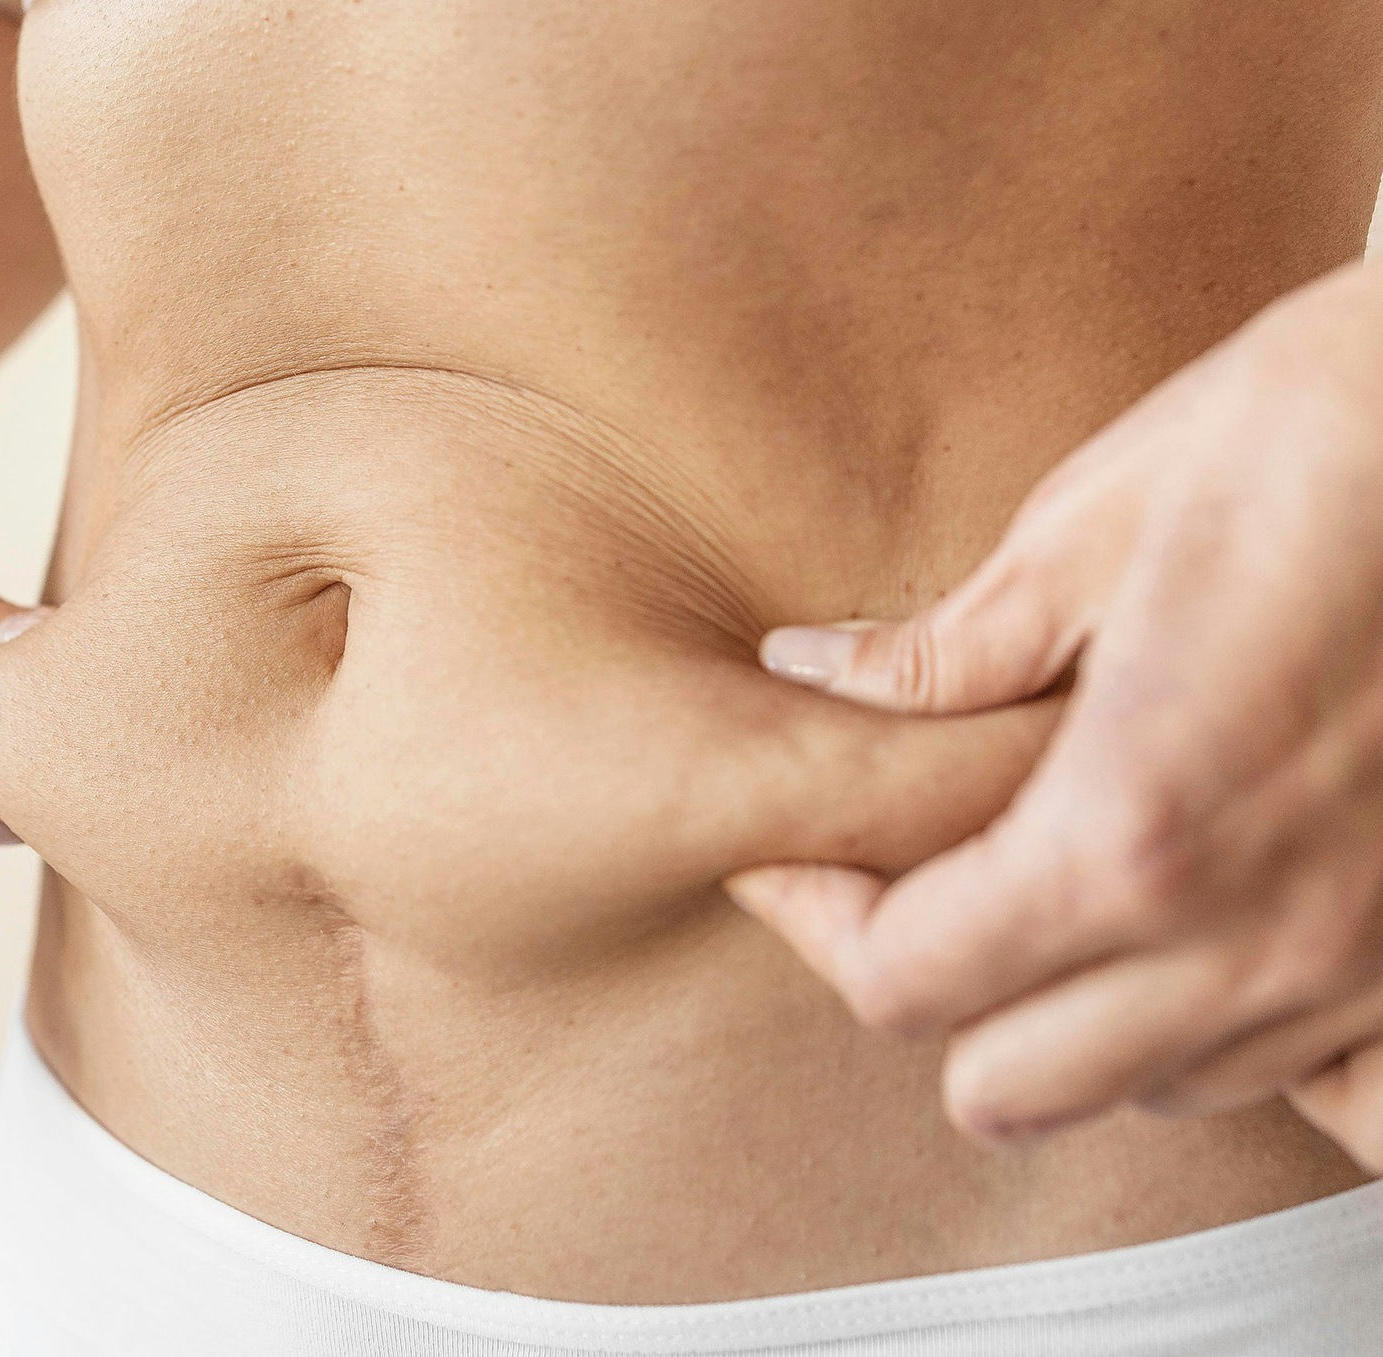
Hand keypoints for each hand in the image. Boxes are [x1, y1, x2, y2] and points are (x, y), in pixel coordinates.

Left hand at [725, 262, 1382, 1165]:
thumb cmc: (1312, 438)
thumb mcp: (1091, 530)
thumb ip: (940, 654)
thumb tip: (807, 674)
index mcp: (1127, 832)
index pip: (902, 981)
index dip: (819, 922)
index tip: (798, 865)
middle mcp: (1248, 941)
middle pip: (1007, 1090)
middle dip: (936, 994)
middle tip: (916, 884)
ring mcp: (1357, 966)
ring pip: (1147, 1090)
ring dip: (1076, 1012)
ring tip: (1068, 883)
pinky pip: (1301, 1082)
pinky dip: (1225, 1032)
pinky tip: (1209, 934)